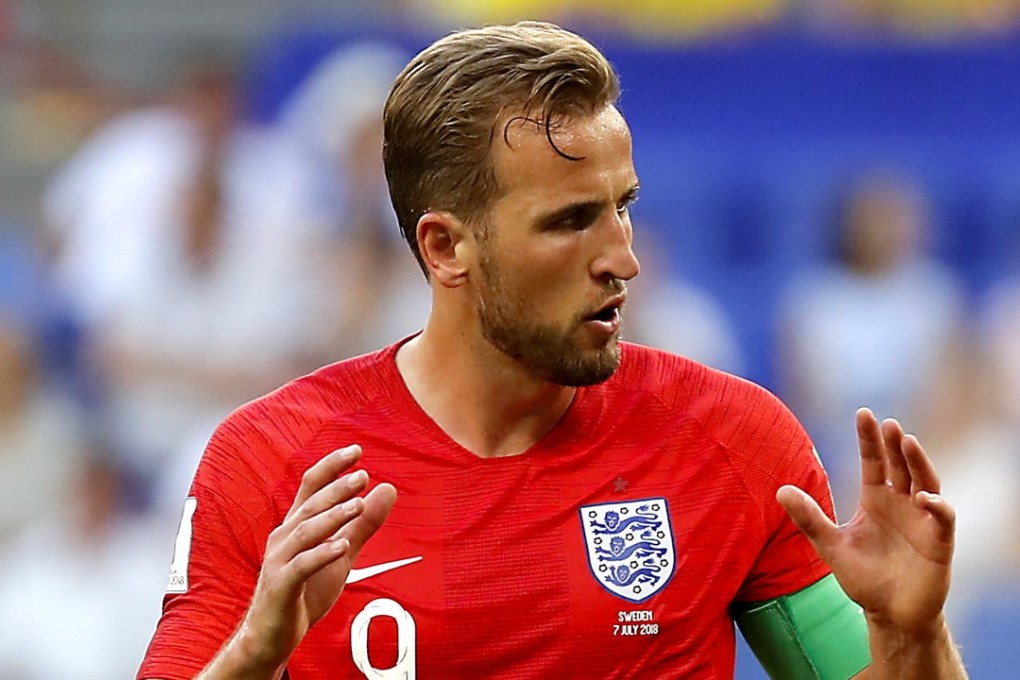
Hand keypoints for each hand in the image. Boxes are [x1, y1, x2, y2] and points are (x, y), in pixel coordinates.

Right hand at [234, 445, 396, 671]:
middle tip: (363, 475)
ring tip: (358, 505)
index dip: (331, 466)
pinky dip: (321, 554)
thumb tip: (388, 488)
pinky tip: (342, 547)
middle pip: (310, 505)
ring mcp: (279, 561)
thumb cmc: (304, 591)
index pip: (311, 486)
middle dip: (336, 488)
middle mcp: (284, 537)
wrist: (271, 636)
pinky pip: (301, 566)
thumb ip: (363, 523)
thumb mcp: (341, 553)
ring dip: (333, 516)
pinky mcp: (281, 586)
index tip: (356, 450)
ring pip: (305, 531)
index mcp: (296, 525)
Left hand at [777, 408, 954, 635]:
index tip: (864, 413)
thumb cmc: (863, 577)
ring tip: (907, 441)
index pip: (874, 461)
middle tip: (888, 423)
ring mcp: (922, 521)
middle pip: (900, 465)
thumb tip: (780, 489)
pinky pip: (943, 518)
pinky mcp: (939, 542)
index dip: (869, 438)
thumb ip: (808, 518)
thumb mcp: (830, 545)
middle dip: (895, 444)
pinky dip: (937, 506)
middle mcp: (901, 503)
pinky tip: (924, 497)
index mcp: (876, 499)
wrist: (890, 614)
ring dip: (919, 462)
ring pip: (926, 482)